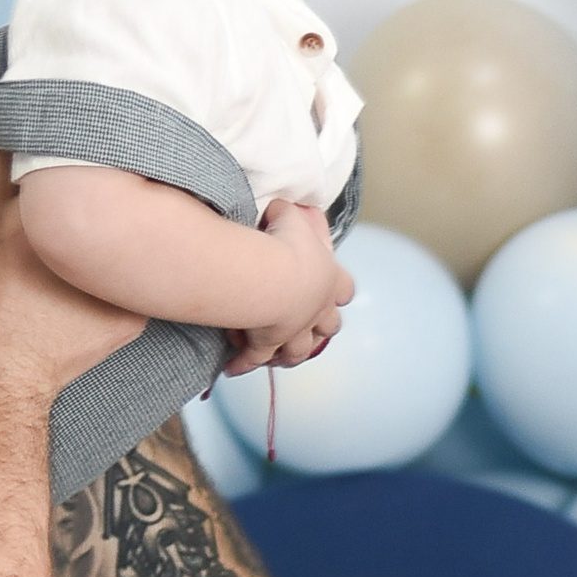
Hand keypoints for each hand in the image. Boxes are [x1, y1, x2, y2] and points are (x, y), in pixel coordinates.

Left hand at [0, 104, 143, 417]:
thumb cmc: (52, 357)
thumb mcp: (120, 312)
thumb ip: (141, 262)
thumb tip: (180, 226)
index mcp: (35, 223)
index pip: (48, 135)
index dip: (62, 105)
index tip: (76, 88)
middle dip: (21, 97)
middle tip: (41, 76)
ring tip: (1, 85)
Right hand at [223, 205, 351, 375]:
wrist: (272, 276)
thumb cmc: (287, 244)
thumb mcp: (290, 216)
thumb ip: (289, 213)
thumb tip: (282, 208)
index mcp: (329, 281)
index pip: (344, 289)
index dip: (339, 290)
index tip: (333, 292)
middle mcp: (316, 312)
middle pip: (329, 327)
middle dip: (321, 329)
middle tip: (308, 327)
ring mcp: (293, 332)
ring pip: (298, 351)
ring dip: (290, 353)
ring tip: (279, 355)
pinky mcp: (266, 344)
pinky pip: (255, 358)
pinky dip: (243, 364)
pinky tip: (232, 368)